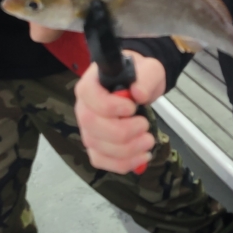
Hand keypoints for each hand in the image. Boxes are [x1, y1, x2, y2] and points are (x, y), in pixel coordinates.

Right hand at [75, 53, 165, 173]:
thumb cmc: (139, 76)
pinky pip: (100, 160)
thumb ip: (145, 78)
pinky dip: (121, 164)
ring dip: (127, 150)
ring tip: (148, 141)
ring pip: (97, 147)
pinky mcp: (95, 145)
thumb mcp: (148, 69)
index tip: (132, 107)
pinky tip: (140, 157)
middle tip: (145, 126)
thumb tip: (138, 94)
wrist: (140, 88)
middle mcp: (84, 107)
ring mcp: (87, 128)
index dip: (109, 106)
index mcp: (91, 83)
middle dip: (123, 132)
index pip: (88, 94)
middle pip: (91, 125)